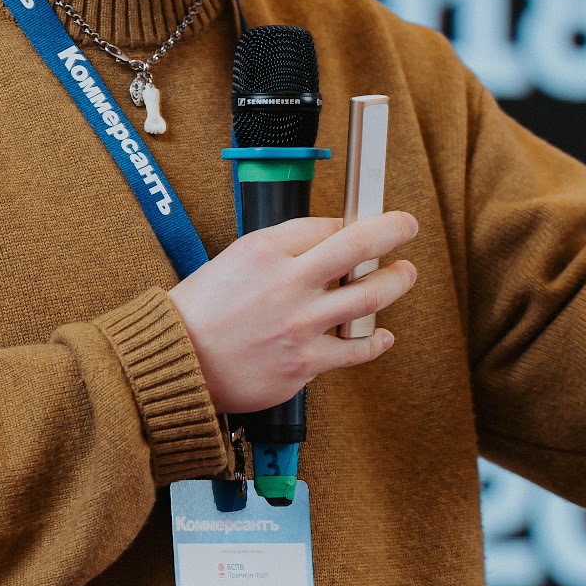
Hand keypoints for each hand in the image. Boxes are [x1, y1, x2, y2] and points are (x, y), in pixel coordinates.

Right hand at [166, 211, 419, 413]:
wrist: (178, 361)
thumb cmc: (199, 311)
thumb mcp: (233, 258)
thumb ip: (279, 249)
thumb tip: (325, 241)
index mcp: (266, 251)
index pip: (327, 226)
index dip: (353, 223)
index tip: (366, 224)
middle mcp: (288, 283)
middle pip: (361, 246)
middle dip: (394, 230)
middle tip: (407, 226)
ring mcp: (300, 324)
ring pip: (370, 296)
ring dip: (396, 281)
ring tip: (404, 274)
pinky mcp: (304, 362)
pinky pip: (356, 349)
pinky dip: (376, 341)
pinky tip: (382, 335)